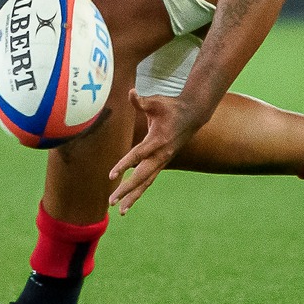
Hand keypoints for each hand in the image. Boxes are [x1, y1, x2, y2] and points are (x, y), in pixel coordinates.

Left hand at [108, 90, 205, 214]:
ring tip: (121, 211)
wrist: (193, 116)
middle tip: (112, 201)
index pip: (138, 155)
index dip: (124, 164)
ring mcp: (163, 161)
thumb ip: (141, 101)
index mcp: (158, 140)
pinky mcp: (162, 163)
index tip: (111, 175)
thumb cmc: (171, 107)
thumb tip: (130, 92)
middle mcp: (161, 155)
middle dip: (126, 189)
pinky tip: (129, 201)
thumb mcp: (157, 102)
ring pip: (146, 182)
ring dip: (133, 196)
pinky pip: (149, 180)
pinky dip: (139, 190)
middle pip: (142, 176)